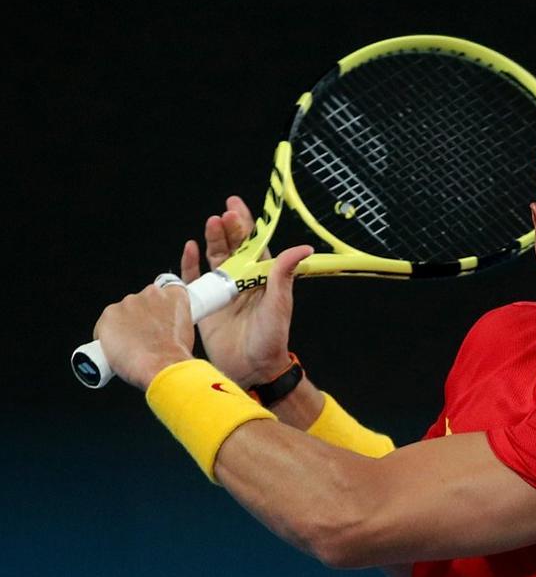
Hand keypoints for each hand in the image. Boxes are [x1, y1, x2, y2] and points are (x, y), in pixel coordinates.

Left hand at [93, 282, 193, 389]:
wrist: (162, 368)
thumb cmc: (175, 357)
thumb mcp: (187, 334)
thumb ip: (175, 322)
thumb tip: (165, 329)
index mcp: (174, 295)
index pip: (165, 293)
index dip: (159, 307)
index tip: (158, 318)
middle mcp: (151, 293)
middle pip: (140, 302)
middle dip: (140, 318)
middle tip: (145, 338)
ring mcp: (128, 303)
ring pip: (122, 313)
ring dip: (124, 326)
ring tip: (132, 347)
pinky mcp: (109, 314)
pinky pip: (104, 325)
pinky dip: (108, 336)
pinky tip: (117, 349)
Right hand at [181, 196, 311, 386]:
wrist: (251, 370)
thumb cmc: (270, 340)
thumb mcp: (279, 304)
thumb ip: (284, 275)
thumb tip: (304, 249)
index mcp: (262, 279)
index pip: (254, 245)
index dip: (246, 225)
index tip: (236, 206)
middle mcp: (242, 282)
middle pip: (232, 248)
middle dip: (227, 228)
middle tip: (224, 214)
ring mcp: (223, 292)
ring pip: (214, 259)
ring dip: (212, 240)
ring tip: (210, 223)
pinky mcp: (206, 304)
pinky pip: (195, 279)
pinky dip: (191, 264)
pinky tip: (190, 247)